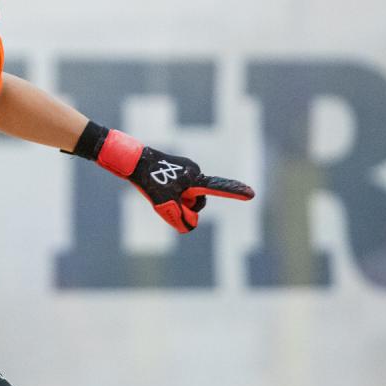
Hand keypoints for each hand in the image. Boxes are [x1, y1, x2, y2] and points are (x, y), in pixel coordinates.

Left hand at [96, 129, 254, 232]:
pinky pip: (180, 186)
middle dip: (186, 206)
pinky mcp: (179, 168)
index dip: (235, 193)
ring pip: (188, 194)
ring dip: (178, 199)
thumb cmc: (150, 181)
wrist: (134, 161)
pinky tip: (158, 186)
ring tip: (159, 191)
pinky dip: (172, 192)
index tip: (251, 194)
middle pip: (198, 200)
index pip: (218, 189)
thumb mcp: (164, 205)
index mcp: (195, 179)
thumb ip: (180, 217)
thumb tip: (190, 225)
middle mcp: (195, 172)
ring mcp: (187, 169)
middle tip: (167, 201)